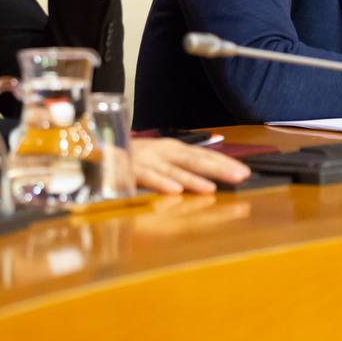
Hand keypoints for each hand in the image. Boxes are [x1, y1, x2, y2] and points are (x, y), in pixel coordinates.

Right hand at [130, 137, 250, 193]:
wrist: (96, 150)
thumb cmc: (131, 159)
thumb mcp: (160, 160)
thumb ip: (181, 167)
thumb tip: (209, 178)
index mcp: (172, 149)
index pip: (203, 155)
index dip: (224, 163)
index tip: (245, 172)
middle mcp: (162, 152)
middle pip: (195, 160)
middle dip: (219, 168)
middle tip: (241, 177)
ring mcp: (146, 160)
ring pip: (173, 170)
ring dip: (192, 178)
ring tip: (211, 187)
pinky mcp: (129, 170)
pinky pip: (147, 178)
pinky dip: (161, 183)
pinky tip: (175, 191)